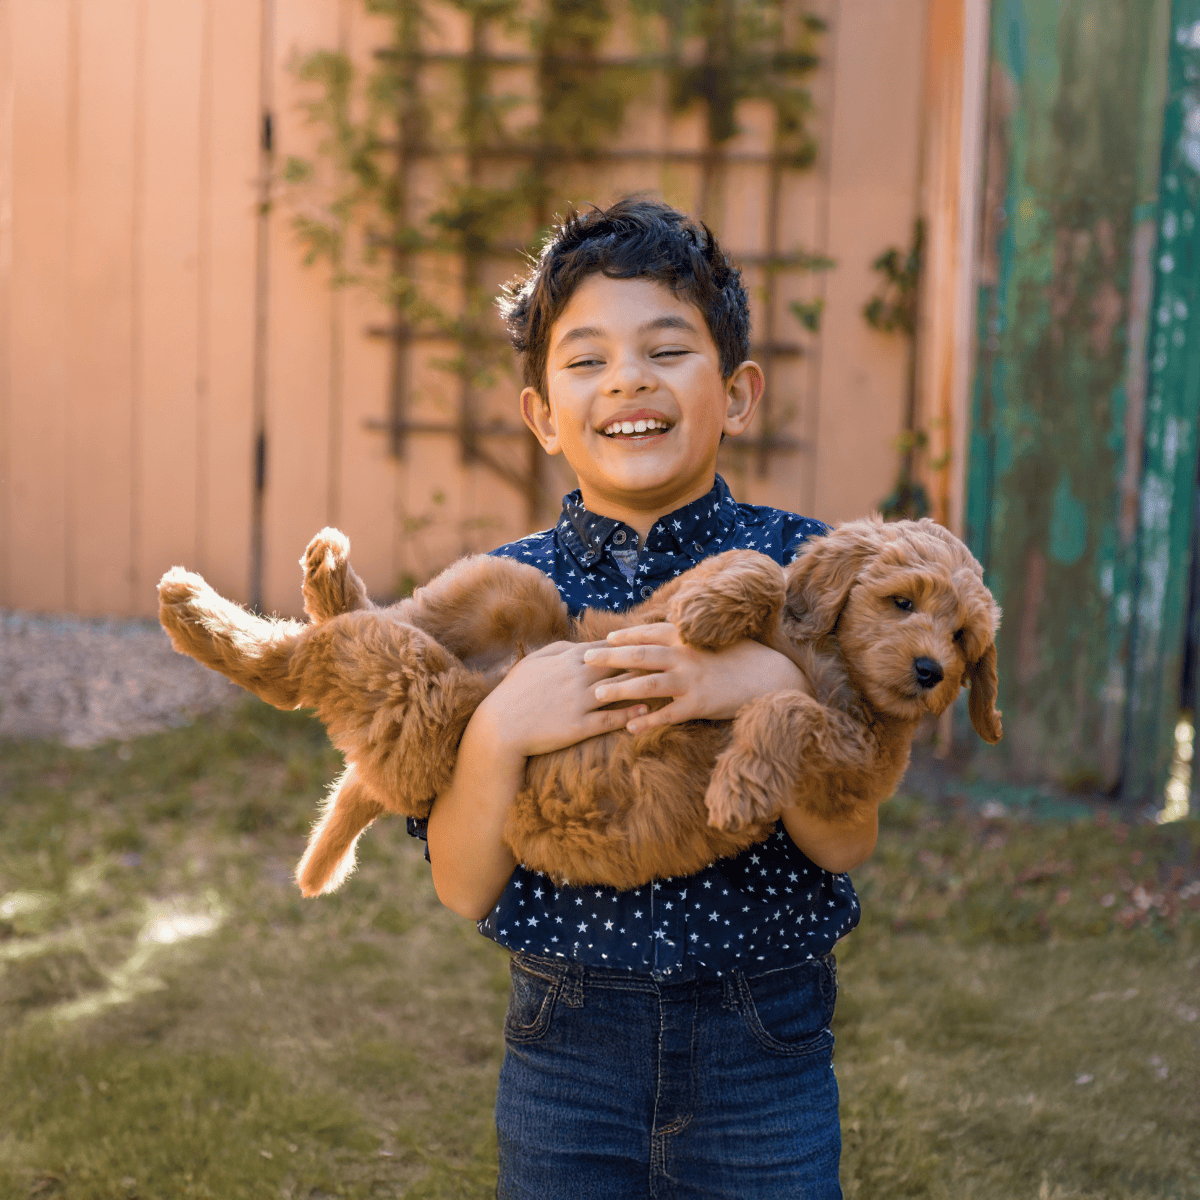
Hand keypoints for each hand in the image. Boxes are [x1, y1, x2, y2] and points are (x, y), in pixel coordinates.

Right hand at [475, 640, 648, 759]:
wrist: (500, 726)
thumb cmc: (514, 691)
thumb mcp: (533, 661)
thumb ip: (559, 649)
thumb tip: (582, 645)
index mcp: (567, 659)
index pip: (605, 647)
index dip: (628, 643)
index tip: (647, 639)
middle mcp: (577, 677)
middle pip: (619, 664)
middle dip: (643, 659)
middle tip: (666, 655)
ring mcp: (580, 702)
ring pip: (619, 689)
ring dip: (642, 685)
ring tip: (663, 681)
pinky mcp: (579, 726)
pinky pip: (610, 719)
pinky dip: (629, 714)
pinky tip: (645, 710)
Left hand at [581, 624, 806, 732]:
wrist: (774, 677)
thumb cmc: (745, 658)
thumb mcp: (717, 639)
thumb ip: (692, 637)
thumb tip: (671, 632)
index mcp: (690, 638)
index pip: (650, 633)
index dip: (626, 636)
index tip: (605, 639)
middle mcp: (687, 656)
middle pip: (640, 655)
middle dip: (610, 657)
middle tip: (585, 659)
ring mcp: (693, 682)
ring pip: (648, 685)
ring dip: (620, 689)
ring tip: (597, 693)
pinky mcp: (700, 706)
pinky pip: (668, 715)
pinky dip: (647, 721)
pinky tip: (628, 727)